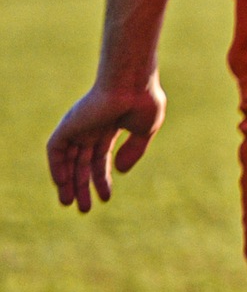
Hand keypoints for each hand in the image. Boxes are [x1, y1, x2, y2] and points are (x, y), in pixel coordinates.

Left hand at [47, 79, 166, 211]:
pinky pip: (56, 150)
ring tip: (70, 203)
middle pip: (82, 162)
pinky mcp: (69, 125)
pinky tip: (62, 184)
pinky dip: (57, 167)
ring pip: (68, 159)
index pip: (100, 158)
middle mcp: (91, 127)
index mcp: (110, 127)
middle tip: (83, 208)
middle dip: (82, 185)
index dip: (102, 179)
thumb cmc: (144, 101)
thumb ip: (133, 151)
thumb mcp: (144, 131)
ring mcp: (79, 126)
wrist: (133, 83)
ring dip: (68, 182)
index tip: (105, 198)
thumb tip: (120, 171)